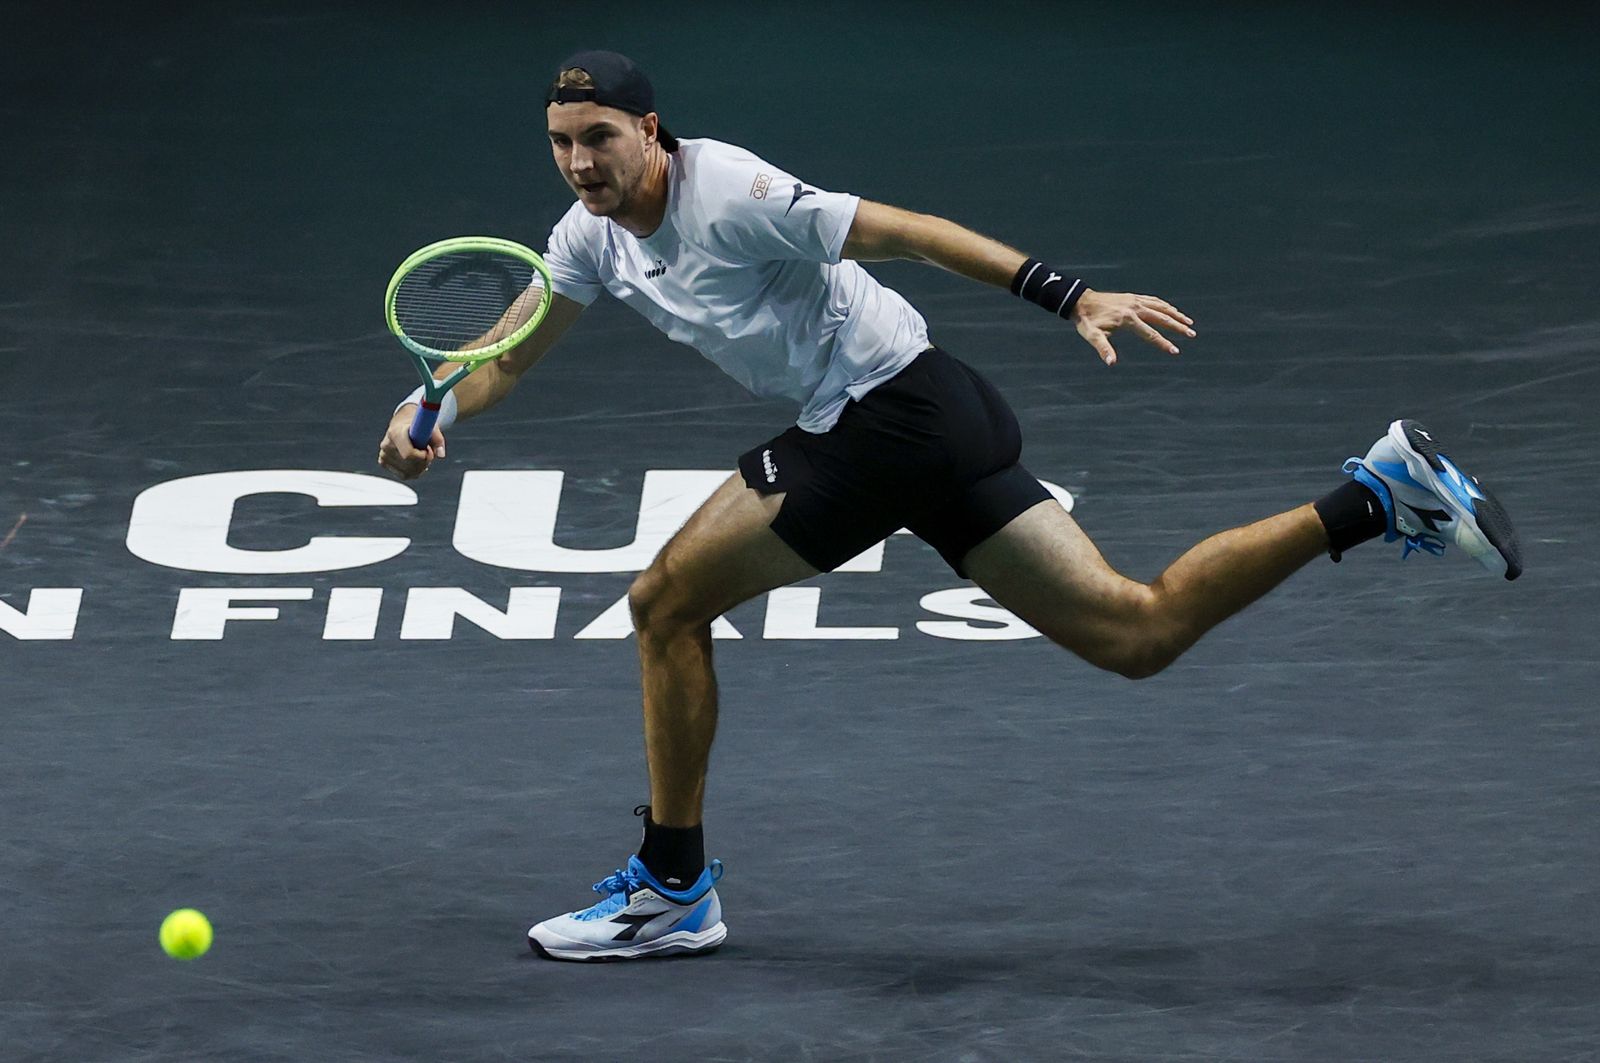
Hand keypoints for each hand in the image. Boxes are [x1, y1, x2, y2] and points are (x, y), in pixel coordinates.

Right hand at [377, 406, 444, 479]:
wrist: (403, 422)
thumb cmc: (418, 424)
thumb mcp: (430, 426)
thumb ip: (438, 439)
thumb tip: (441, 455)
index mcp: (395, 433)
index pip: (409, 455)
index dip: (423, 456)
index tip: (428, 449)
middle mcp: (386, 445)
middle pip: (410, 466)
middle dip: (424, 462)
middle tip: (428, 452)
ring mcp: (383, 455)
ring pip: (407, 473)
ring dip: (420, 468)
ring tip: (421, 455)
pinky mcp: (383, 462)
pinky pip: (403, 475)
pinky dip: (413, 472)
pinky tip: (416, 462)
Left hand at [1072, 290, 1194, 365]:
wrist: (1080, 301)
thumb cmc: (1087, 322)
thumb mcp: (1092, 336)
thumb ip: (1103, 349)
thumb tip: (1111, 363)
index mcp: (1127, 319)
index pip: (1150, 334)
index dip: (1163, 343)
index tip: (1175, 351)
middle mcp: (1135, 308)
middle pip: (1162, 318)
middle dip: (1178, 327)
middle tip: (1192, 334)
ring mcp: (1135, 300)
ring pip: (1161, 307)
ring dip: (1176, 314)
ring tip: (1189, 322)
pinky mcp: (1133, 297)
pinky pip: (1154, 300)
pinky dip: (1165, 306)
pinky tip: (1172, 310)